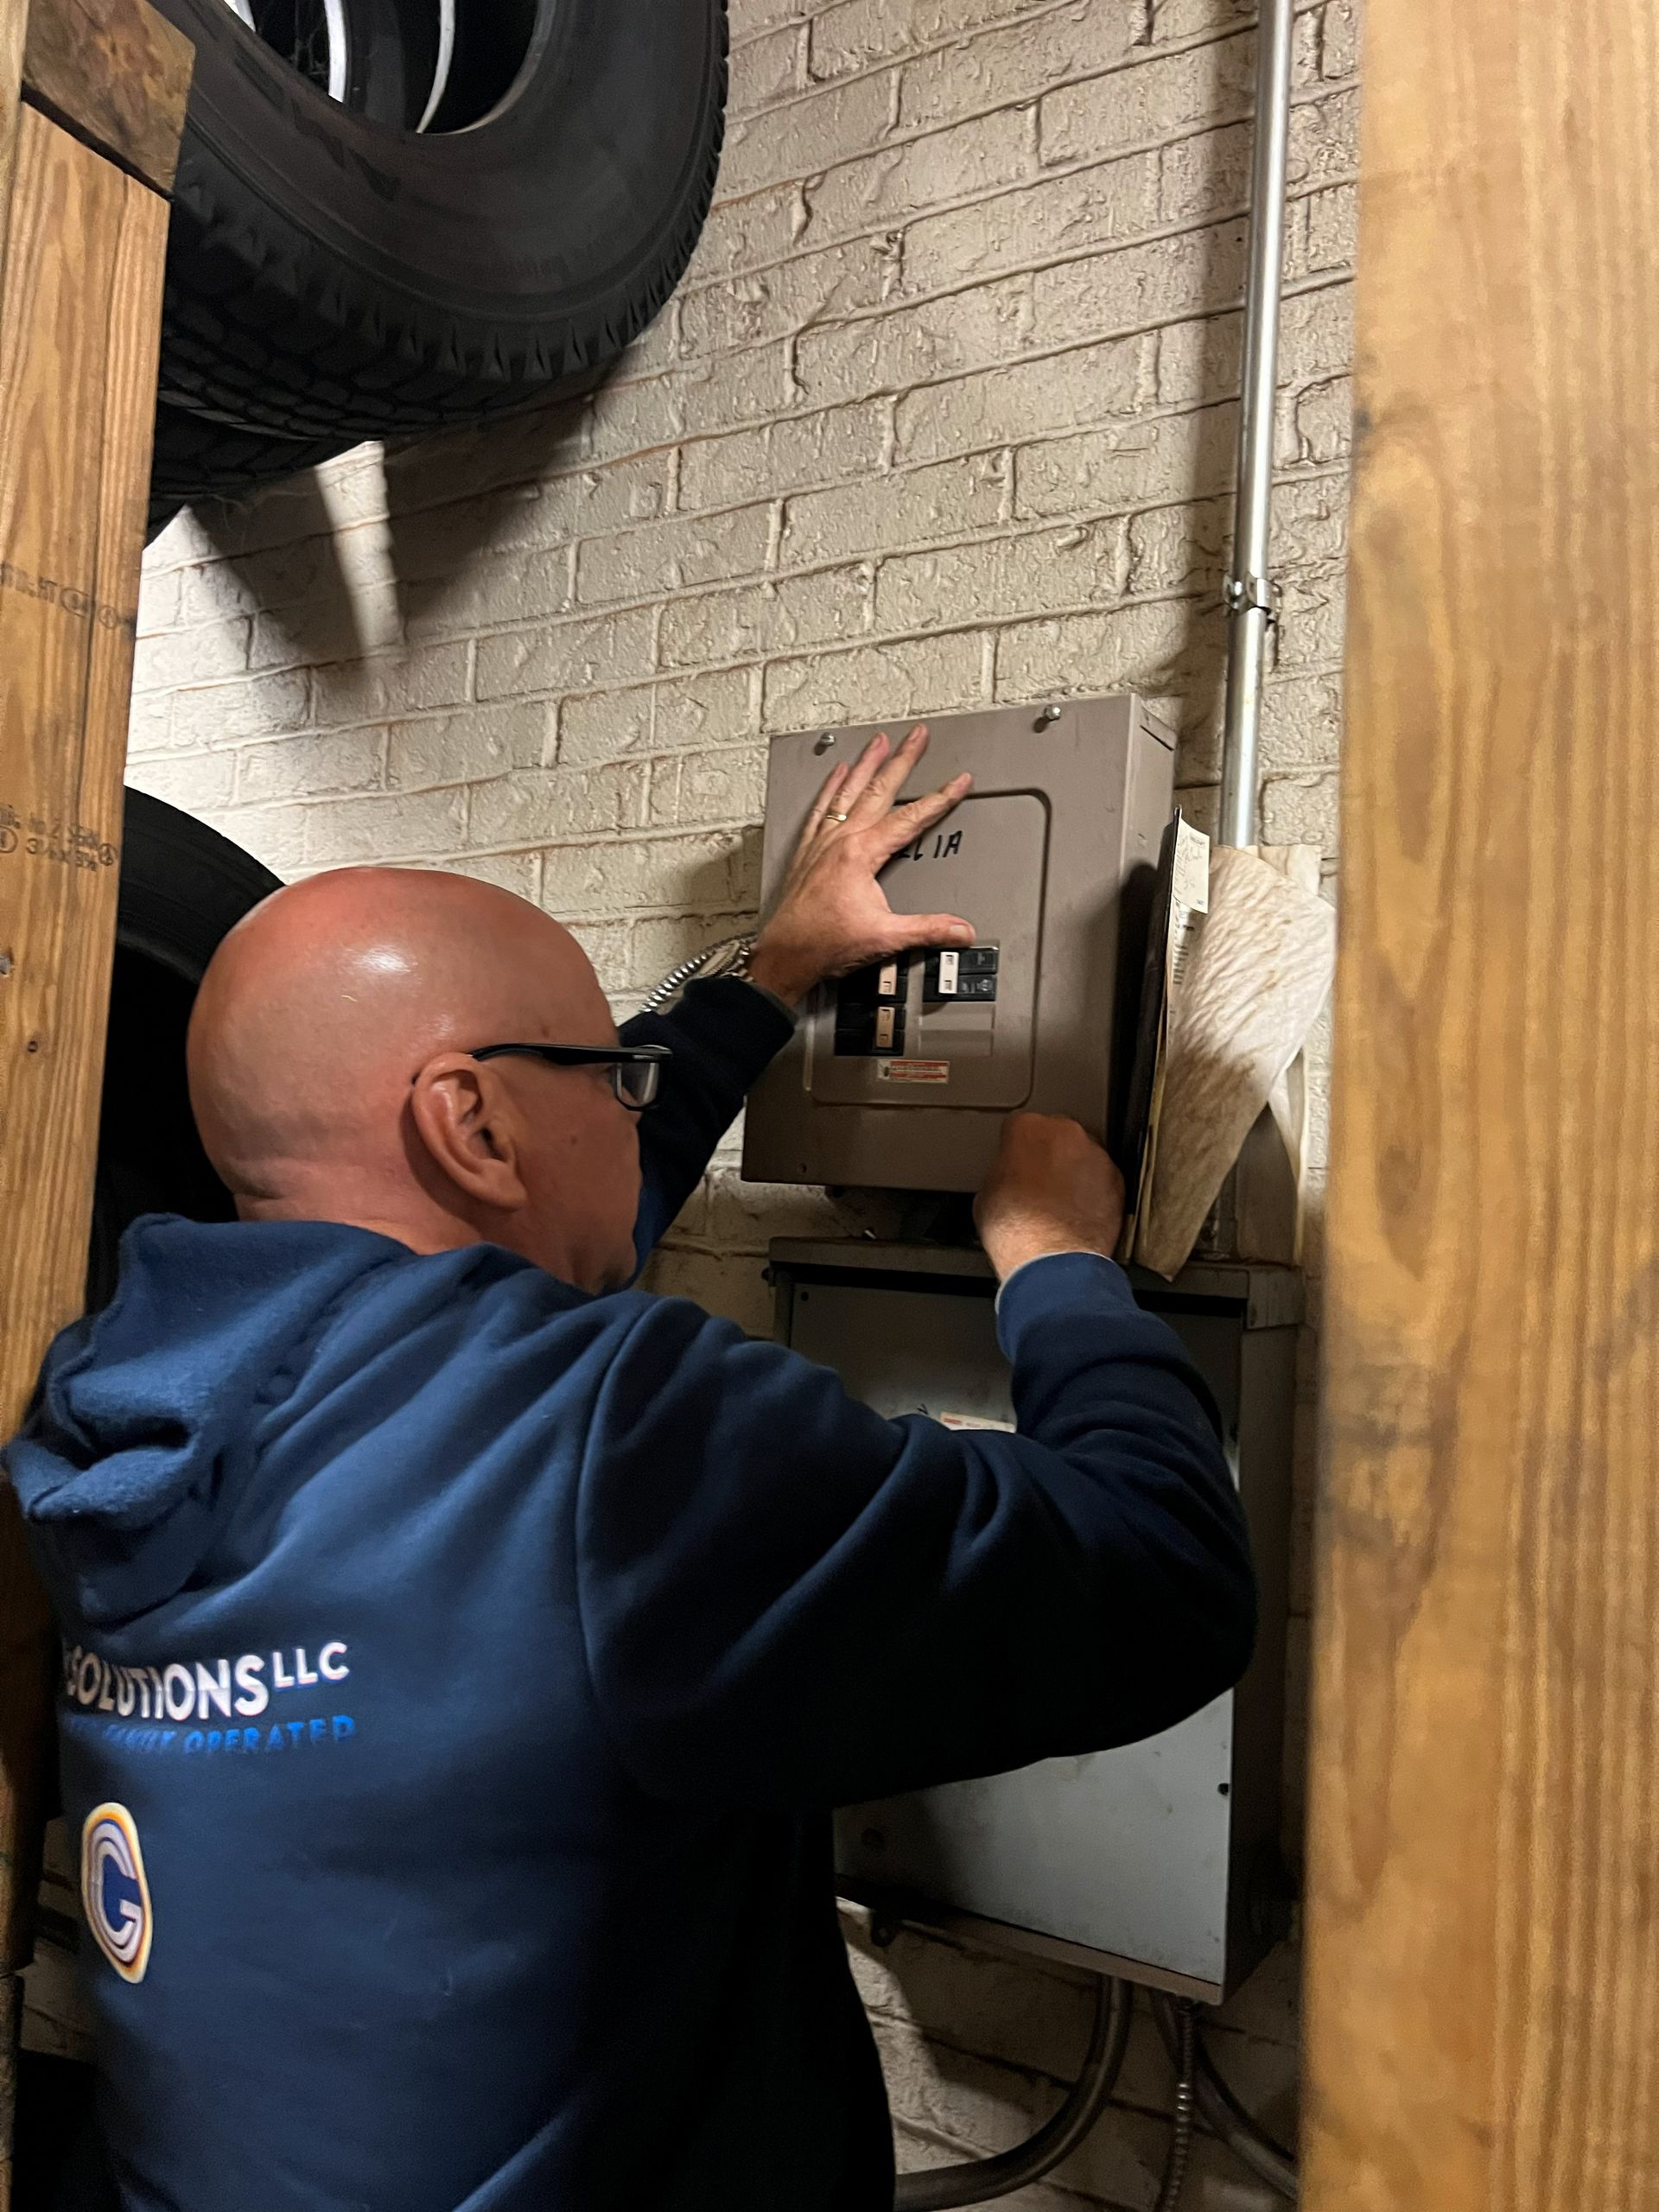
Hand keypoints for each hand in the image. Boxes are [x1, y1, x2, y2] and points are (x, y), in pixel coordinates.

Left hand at [746, 725, 974, 1005]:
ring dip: (866, 764)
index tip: (958, 782)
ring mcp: (821, 843)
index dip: (939, 798)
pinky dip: (830, 788)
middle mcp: (840, 840)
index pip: (911, 818)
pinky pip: (821, 809)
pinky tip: (836, 773)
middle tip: (916, 736)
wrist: (785, 955)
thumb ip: (928, 929)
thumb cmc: (824, 944)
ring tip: (878, 742)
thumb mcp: (885, 937)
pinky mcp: (807, 852)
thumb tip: (960, 929)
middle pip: (878, 789)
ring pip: (847, 791)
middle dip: (901, 759)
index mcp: (861, 854)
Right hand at [974, 1113, 1125, 1281]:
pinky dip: (1094, 1191)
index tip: (1016, 1163)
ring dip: (1074, 1172)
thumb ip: (1003, 1172)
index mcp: (1027, 1128)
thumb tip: (1010, 1178)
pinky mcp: (1117, 1179)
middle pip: (1056, 1135)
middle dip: (1049, 1155)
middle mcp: (1065, 1133)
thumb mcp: (987, 1194)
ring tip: (1060, 1203)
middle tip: (1038, 1184)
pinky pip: (1103, 1178)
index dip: (1016, 1149)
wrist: (1051, 1259)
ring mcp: (1095, 1155)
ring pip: (1083, 1155)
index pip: (1019, 1127)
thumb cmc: (1016, 1230)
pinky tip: (1078, 1212)